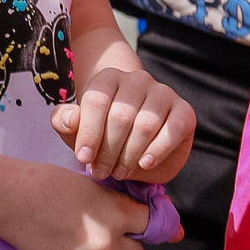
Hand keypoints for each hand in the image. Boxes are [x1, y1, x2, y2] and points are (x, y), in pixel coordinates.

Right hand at [0, 162, 150, 249]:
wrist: (10, 198)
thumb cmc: (50, 184)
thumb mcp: (94, 186)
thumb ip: (124, 206)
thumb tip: (170, 230)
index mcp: (117, 215)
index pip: (150, 226)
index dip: (138, 220)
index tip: (129, 219)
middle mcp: (106, 243)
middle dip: (124, 243)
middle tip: (101, 229)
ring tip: (80, 239)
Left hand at [52, 64, 195, 182]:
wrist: (137, 140)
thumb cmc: (102, 132)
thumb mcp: (77, 130)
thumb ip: (65, 122)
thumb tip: (71, 119)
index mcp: (109, 77)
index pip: (96, 101)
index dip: (88, 133)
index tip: (83, 159)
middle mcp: (138, 79)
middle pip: (121, 115)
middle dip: (108, 150)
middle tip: (101, 172)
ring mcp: (163, 93)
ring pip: (145, 125)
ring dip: (130, 154)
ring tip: (119, 171)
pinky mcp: (184, 111)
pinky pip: (173, 130)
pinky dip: (158, 150)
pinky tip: (144, 163)